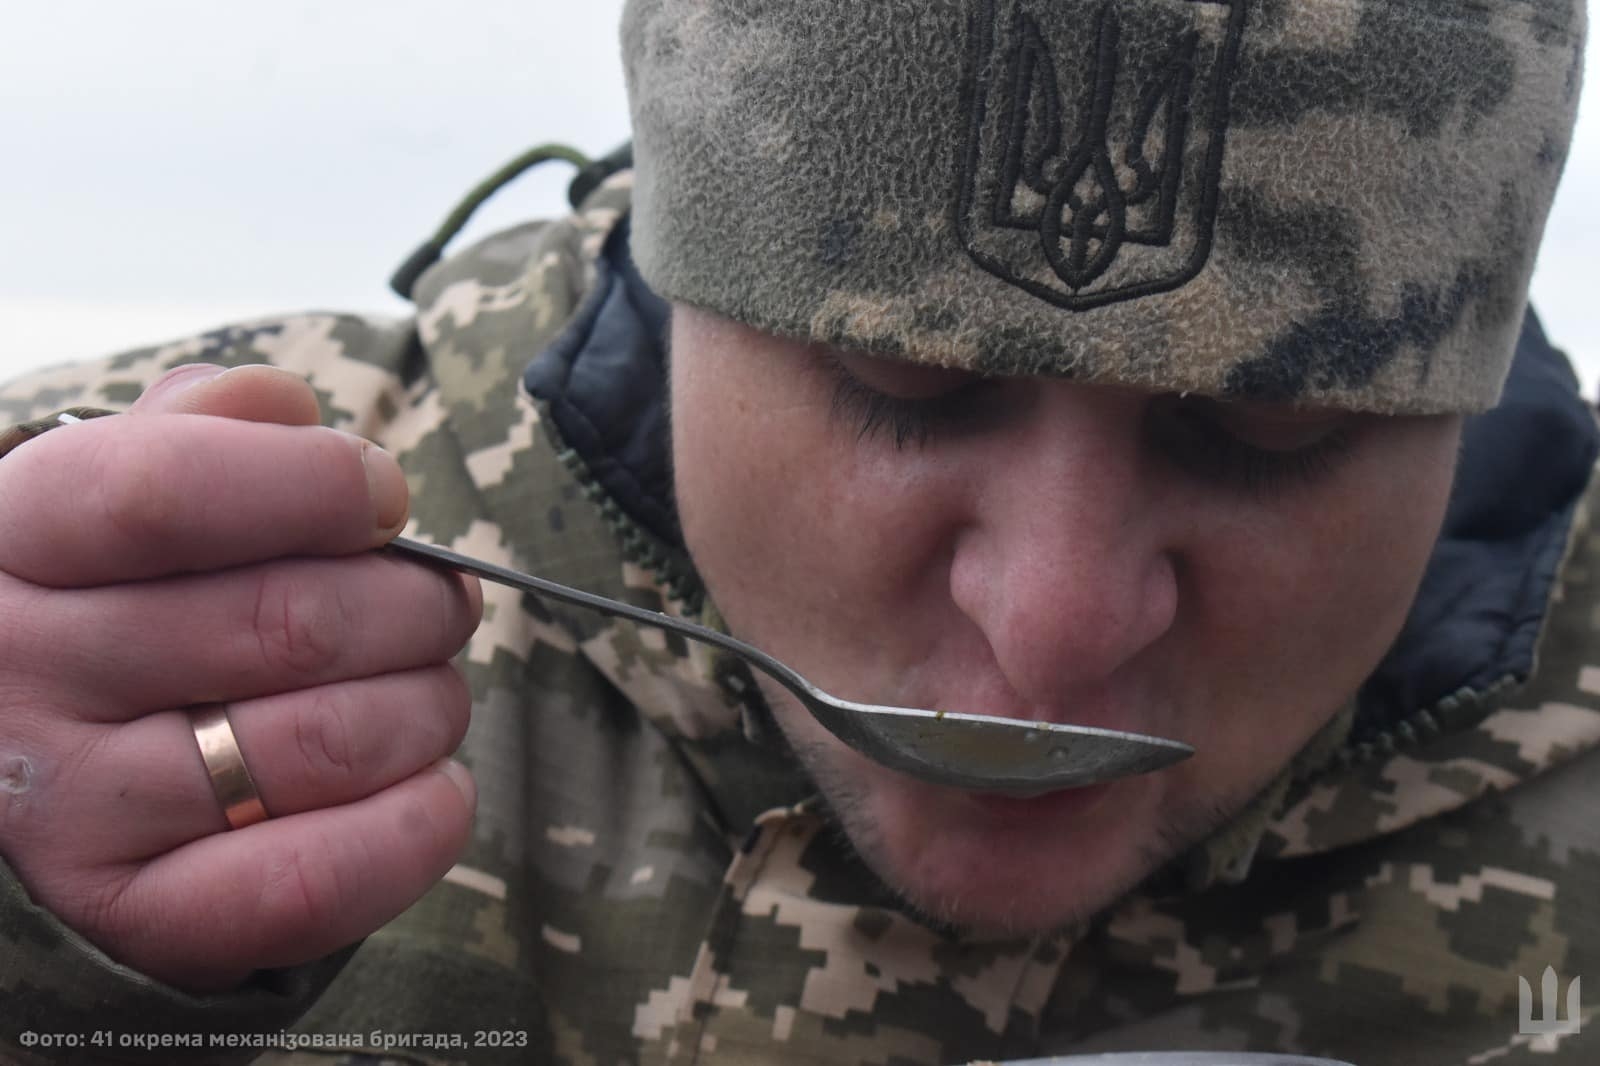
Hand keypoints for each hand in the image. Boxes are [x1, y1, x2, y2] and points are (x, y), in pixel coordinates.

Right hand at [0, 364, 481, 991]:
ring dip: (430, 707)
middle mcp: (21, 677)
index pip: (165, 495)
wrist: (31, 772)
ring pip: (330, 742)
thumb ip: (197, 434)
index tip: (382, 497)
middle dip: (415, 606)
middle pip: (289, 623)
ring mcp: (73, 810)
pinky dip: (418, 824)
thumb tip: (284, 411)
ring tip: (428, 693)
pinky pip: (317, 879)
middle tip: (438, 606)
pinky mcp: (139, 916)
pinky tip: (435, 786)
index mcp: (12, 543)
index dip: (313, 486)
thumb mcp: (114, 494)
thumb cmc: (114, 605)